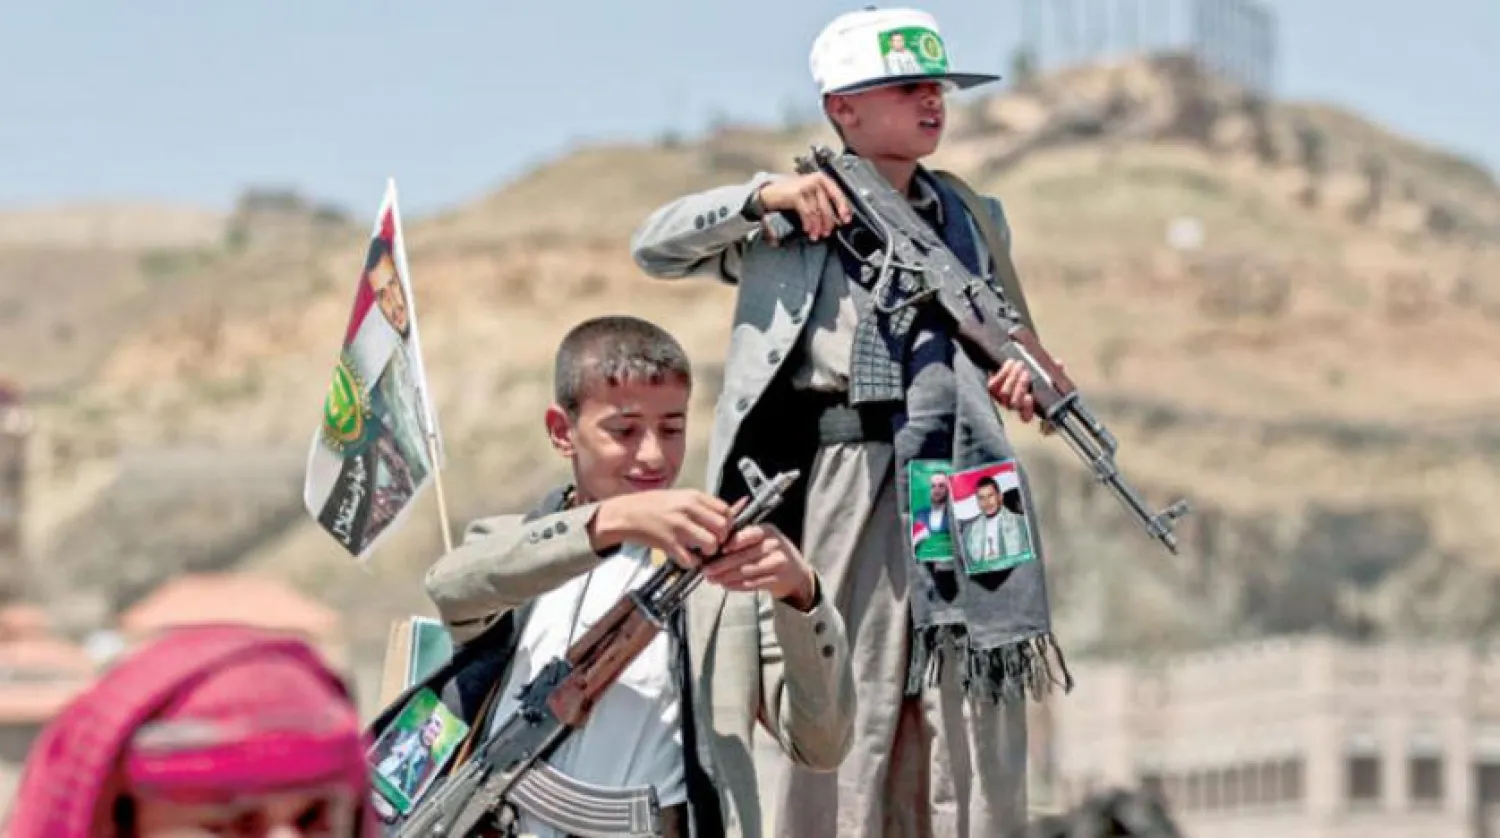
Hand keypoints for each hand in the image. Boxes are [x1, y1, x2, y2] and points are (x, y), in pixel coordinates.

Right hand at [590, 489, 732, 568]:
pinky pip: (690, 559)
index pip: (726, 510)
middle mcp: (688, 509)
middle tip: (711, 542)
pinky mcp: (668, 543)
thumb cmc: (650, 505)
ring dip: (708, 552)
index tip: (721, 529)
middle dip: (720, 539)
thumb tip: (722, 515)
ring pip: (711, 544)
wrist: (625, 513)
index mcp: (693, 496)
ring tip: (699, 551)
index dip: (727, 523)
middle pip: (722, 527)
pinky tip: (684, 557)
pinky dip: (690, 562)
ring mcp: (678, 526)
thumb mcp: (678, 497)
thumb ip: (699, 505)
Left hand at [701, 524, 816, 610]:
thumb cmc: (772, 552)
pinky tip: (726, 585)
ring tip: (712, 579)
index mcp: (767, 530)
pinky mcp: (777, 580)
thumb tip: (715, 544)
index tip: (716, 551)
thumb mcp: (762, 538)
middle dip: (721, 564)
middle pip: (743, 556)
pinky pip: (752, 584)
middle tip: (706, 570)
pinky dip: (737, 586)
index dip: (731, 544)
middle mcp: (774, 545)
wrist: (797, 573)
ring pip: (746, 571)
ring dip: (726, 577)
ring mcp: (777, 563)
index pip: (747, 535)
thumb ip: (742, 537)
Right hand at [756, 173, 852, 241]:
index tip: (846, 220)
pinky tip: (808, 229)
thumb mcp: (812, 193)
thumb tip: (838, 217)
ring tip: (816, 234)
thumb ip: (824, 201)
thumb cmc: (793, 194)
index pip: (838, 194)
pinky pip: (807, 213)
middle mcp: (815, 180)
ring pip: (817, 211)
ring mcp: (806, 186)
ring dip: (817, 226)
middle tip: (827, 232)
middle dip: (828, 222)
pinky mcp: (796, 194)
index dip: (843, 208)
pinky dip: (808, 223)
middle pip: (827, 206)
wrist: (772, 192)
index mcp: (822, 179)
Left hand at [986, 357, 1063, 423]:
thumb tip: (1059, 364)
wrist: (1012, 366)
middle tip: (1026, 373)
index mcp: (1027, 407)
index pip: (1026, 417)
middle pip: (1014, 403)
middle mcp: (1013, 405)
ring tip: (1019, 365)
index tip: (1030, 396)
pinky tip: (1010, 364)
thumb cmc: (1031, 372)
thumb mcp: (1045, 373)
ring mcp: (1001, 397)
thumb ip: (1053, 371)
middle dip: (1021, 387)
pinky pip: (993, 385)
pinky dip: (1002, 373)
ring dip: (1012, 378)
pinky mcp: (992, 388)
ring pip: (1004, 393)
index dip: (1027, 409)